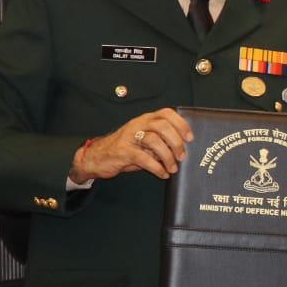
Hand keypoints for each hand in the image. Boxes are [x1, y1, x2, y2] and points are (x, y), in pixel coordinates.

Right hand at [69, 109, 193, 181]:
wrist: (97, 157)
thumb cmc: (125, 150)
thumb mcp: (144, 142)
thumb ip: (160, 142)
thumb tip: (182, 149)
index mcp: (145, 119)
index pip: (167, 113)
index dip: (181, 124)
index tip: (190, 137)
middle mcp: (138, 124)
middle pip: (162, 126)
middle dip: (176, 142)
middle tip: (182, 156)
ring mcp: (129, 137)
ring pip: (154, 141)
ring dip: (167, 156)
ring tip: (173, 168)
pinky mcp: (123, 151)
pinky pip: (143, 158)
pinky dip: (156, 167)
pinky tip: (162, 173)